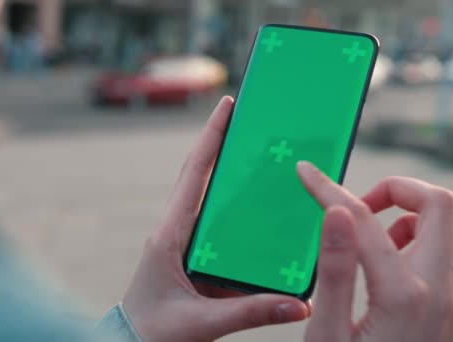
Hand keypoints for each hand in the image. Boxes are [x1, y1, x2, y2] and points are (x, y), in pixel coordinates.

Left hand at [123, 97, 309, 341]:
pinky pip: (212, 221)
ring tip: (258, 154)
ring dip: (226, 173)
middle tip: (248, 120)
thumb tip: (297, 305)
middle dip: (221, 144)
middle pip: (199, 175)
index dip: (210, 138)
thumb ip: (249, 313)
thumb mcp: (202, 323)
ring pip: (205, 196)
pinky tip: (254, 206)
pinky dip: (231, 206)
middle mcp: (174, 229)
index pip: (192, 176)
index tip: (227, 106)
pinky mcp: (188, 252)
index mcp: (170, 235)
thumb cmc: (155, 331)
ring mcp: (180, 239)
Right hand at [297, 162, 452, 341]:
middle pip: (438, 204)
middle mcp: (441, 293)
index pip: (363, 219)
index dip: (328, 189)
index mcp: (402, 294)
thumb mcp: (328, 335)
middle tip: (359, 209)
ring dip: (416, 221)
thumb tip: (336, 212)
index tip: (307, 173)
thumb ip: (335, 271)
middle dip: (395, 190)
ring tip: (378, 245)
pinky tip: (395, 273)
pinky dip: (427, 248)